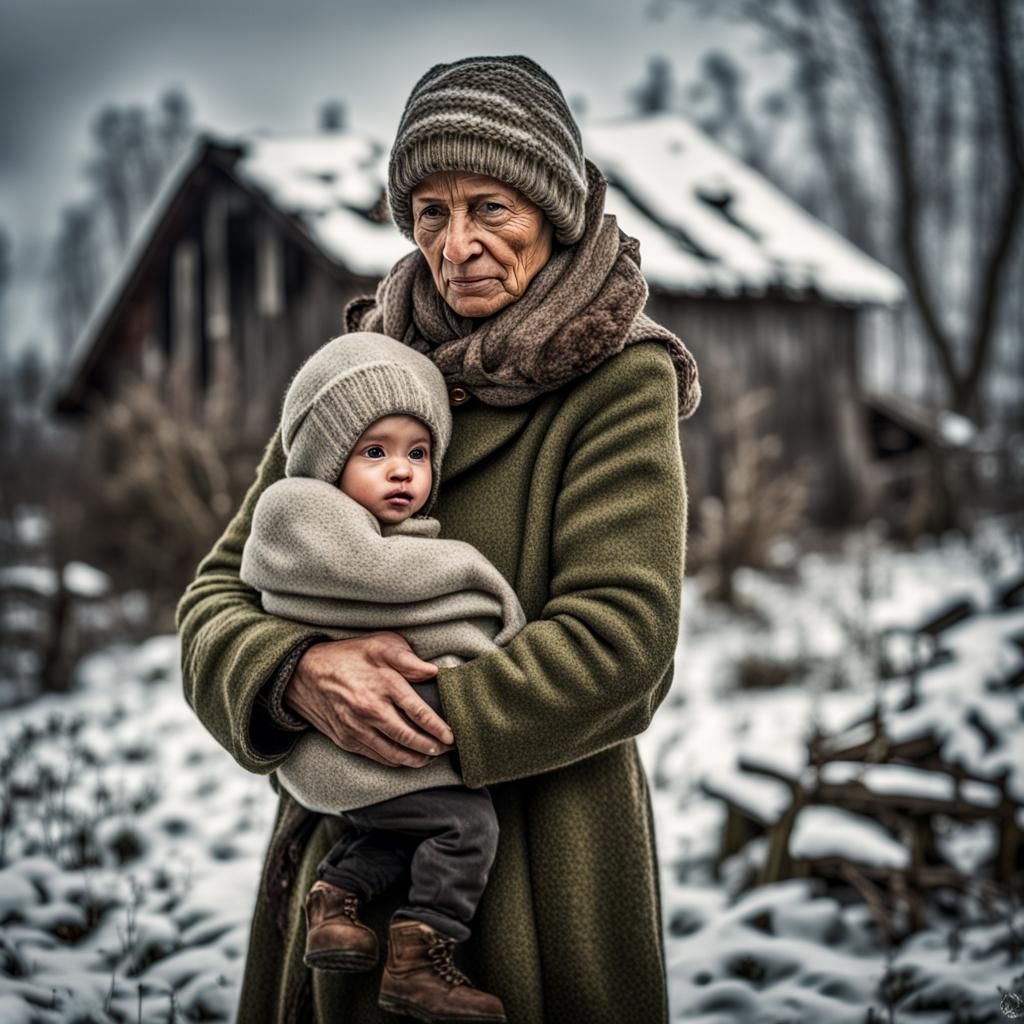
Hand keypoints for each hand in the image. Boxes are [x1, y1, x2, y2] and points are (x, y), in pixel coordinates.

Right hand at [285, 633, 454, 767]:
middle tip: (447, 749)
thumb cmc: (348, 655)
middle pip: (408, 737)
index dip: (438, 727)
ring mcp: (356, 727)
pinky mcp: (346, 739)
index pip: (418, 711)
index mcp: (383, 683)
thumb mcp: (380, 644)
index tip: (452, 735)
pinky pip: (375, 756)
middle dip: (431, 747)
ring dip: (415, 759)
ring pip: (392, 753)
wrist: (303, 673)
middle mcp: (370, 709)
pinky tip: (405, 758)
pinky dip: (394, 761)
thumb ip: (408, 659)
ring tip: (430, 758)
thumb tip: (433, 671)